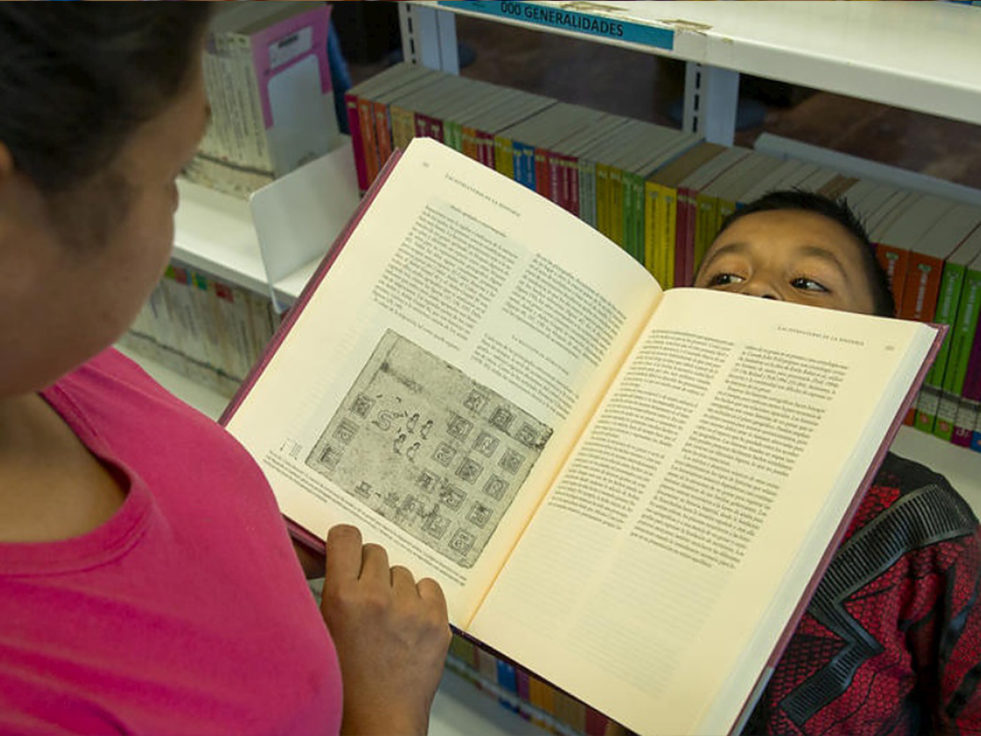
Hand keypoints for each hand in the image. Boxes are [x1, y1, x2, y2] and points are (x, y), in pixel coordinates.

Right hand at [321, 524, 450, 735]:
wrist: (377, 722)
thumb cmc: (344, 685)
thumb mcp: (321, 631)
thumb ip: (330, 591)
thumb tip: (335, 558)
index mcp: (342, 597)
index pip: (346, 537)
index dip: (345, 542)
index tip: (346, 549)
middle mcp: (378, 597)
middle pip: (375, 553)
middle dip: (369, 570)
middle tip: (366, 597)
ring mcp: (411, 609)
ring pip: (402, 572)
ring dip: (394, 588)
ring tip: (386, 620)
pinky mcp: (436, 622)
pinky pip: (428, 587)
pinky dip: (419, 599)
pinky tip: (407, 623)